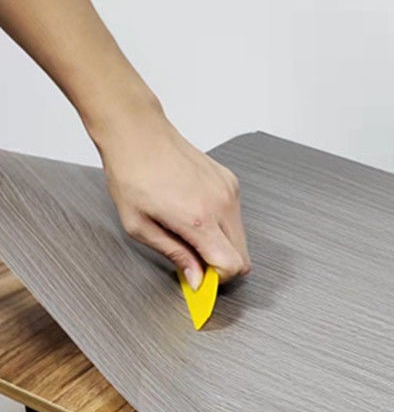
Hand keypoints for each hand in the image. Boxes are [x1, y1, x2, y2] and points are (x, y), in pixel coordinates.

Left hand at [96, 105, 250, 288]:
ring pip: (242, 238)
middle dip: (222, 265)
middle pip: (243, 257)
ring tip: (192, 233)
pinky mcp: (230, 182)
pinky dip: (222, 224)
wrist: (137, 132)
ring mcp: (229, 191)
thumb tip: (196, 279)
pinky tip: (196, 212)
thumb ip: (175, 255)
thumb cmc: (131, 174)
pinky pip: (236, 217)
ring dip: (222, 244)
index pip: (232, 265)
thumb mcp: (139, 226)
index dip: (218, 279)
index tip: (201, 277)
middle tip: (195, 259)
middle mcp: (221, 205)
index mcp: (198, 219)